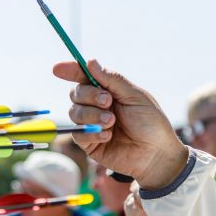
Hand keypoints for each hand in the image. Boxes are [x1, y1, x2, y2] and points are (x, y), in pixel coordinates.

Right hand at [53, 60, 188, 189]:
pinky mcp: (91, 144)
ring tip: (111, 122)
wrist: (156, 154)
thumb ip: (113, 79)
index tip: (58, 69)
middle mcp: (97, 107)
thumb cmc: (151, 124)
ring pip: (74, 113)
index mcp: (108, 91)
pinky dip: (91, 132)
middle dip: (88, 96)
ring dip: (91, 115)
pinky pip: (78, 134)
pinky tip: (108, 135)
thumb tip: (90, 62)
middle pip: (75, 94)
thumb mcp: (135, 96)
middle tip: (108, 102)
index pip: (84, 77)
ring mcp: (92, 125)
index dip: (70, 71)